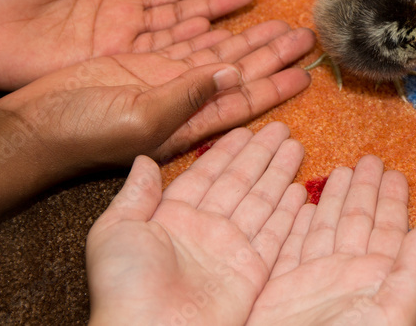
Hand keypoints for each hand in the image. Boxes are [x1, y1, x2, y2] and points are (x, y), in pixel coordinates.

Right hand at [0, 20, 314, 166]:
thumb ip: (187, 97)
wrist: (30, 128)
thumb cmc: (82, 135)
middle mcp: (182, 101)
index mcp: (188, 123)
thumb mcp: (140, 119)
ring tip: (283, 22)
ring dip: (249, 38)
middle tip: (306, 36)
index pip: (243, 102)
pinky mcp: (139, 60)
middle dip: (272, 54)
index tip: (307, 72)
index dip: (275, 86)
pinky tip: (232, 15)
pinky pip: (185, 39)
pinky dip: (209, 27)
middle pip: (238, 73)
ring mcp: (161, 79)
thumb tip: (232, 72)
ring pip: (217, 53)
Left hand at [87, 124, 306, 325]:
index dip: (228, 151)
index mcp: (171, 217)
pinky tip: (299, 192)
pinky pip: (274, 236)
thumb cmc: (124, 287)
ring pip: (261, 202)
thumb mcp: (116, 231)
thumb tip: (142, 159)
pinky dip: (288, 214)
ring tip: (295, 148)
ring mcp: (229, 251)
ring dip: (278, 175)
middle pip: (240, 182)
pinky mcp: (250, 273)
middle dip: (261, 155)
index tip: (246, 128)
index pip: (207, 174)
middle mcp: (204, 230)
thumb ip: (135, 194)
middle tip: (281, 128)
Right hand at [249, 155, 415, 324]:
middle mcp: (346, 277)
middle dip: (365, 190)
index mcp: (376, 281)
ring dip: (335, 199)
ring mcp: (314, 281)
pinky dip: (297, 223)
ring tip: (343, 170)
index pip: (388, 231)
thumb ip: (410, 277)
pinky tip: (302, 201)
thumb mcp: (391, 316)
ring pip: (327, 228)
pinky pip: (291, 246)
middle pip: (359, 222)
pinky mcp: (282, 288)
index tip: (395, 172)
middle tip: (371, 159)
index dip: (392, 200)